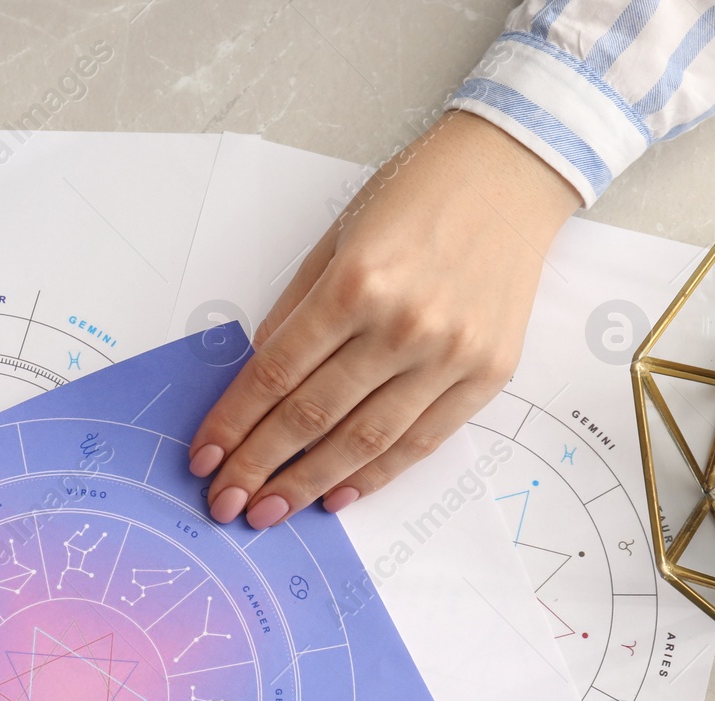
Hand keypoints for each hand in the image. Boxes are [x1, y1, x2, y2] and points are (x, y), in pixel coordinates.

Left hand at [188, 111, 580, 527]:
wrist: (510, 175)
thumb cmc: (414, 198)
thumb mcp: (334, 242)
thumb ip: (294, 314)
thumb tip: (258, 383)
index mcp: (354, 285)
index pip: (275, 374)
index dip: (233, 424)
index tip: (204, 458)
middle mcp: (402, 325)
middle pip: (311, 416)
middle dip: (259, 467)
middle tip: (225, 503)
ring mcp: (449, 355)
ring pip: (365, 441)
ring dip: (308, 483)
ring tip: (269, 511)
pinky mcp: (488, 374)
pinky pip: (422, 441)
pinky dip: (376, 475)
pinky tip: (336, 495)